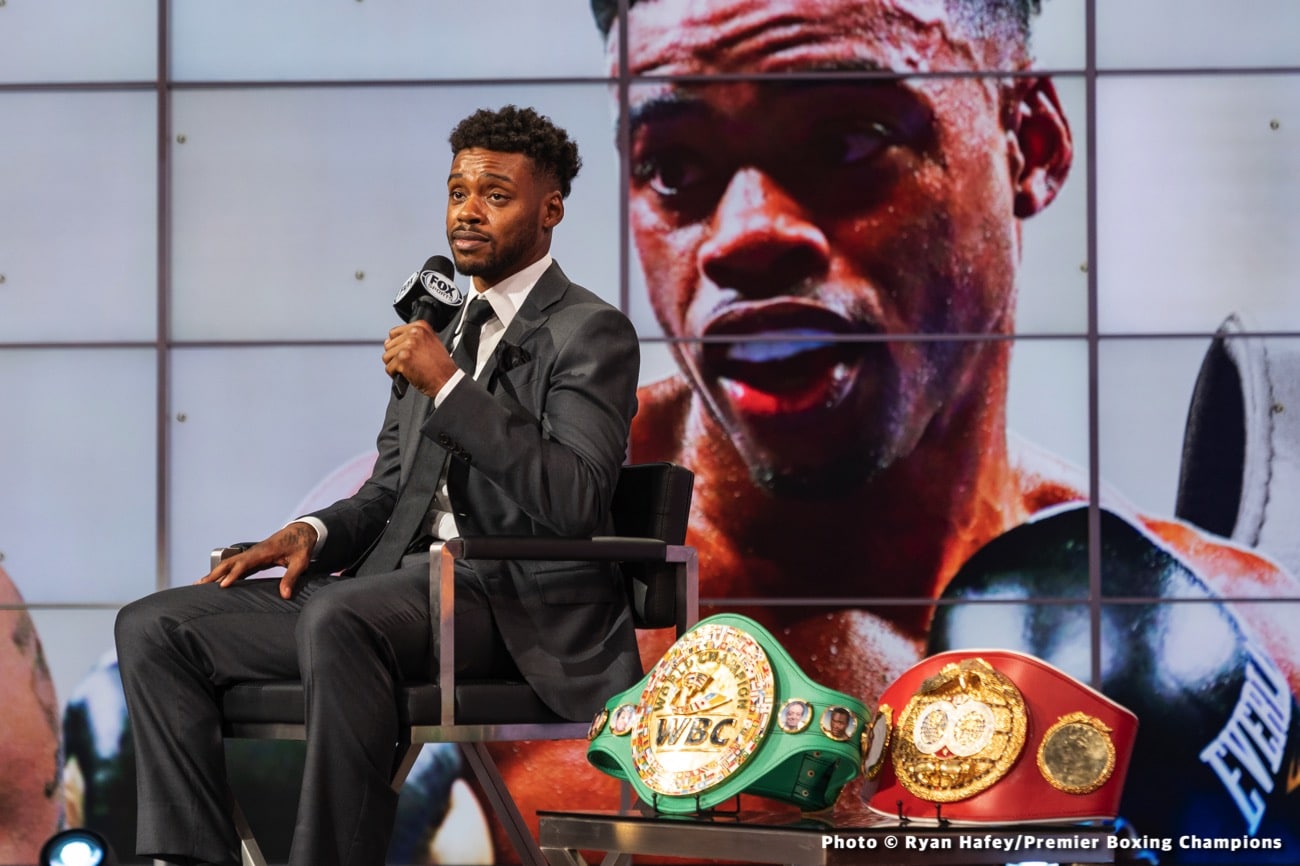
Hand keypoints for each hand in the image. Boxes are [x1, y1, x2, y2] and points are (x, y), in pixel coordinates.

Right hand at [197, 522, 317, 598]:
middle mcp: (254, 552)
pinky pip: (236, 565)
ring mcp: (252, 554)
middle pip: (230, 562)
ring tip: (199, 584)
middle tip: (199, 585)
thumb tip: (285, 595)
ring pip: (230, 563)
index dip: (233, 574)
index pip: (244, 563)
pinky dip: (225, 572)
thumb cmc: (301, 546)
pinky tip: (217, 582)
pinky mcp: (254, 558)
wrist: (301, 532)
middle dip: (215, 573)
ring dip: (215, 572)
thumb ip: (291, 578)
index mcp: (264, 552)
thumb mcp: (300, 562)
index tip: (223, 585)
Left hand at [383, 321, 458, 396]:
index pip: (394, 333)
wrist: (446, 380)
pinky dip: (395, 374)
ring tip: (409, 368)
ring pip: (387, 356)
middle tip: (410, 363)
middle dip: (396, 356)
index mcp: (421, 326)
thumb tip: (389, 340)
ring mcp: (408, 345)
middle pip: (389, 344)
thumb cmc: (440, 366)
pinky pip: (388, 367)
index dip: (399, 345)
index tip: (409, 353)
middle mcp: (414, 333)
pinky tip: (407, 374)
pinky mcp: (402, 358)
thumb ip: (413, 338)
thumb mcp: (430, 342)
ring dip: (395, 365)